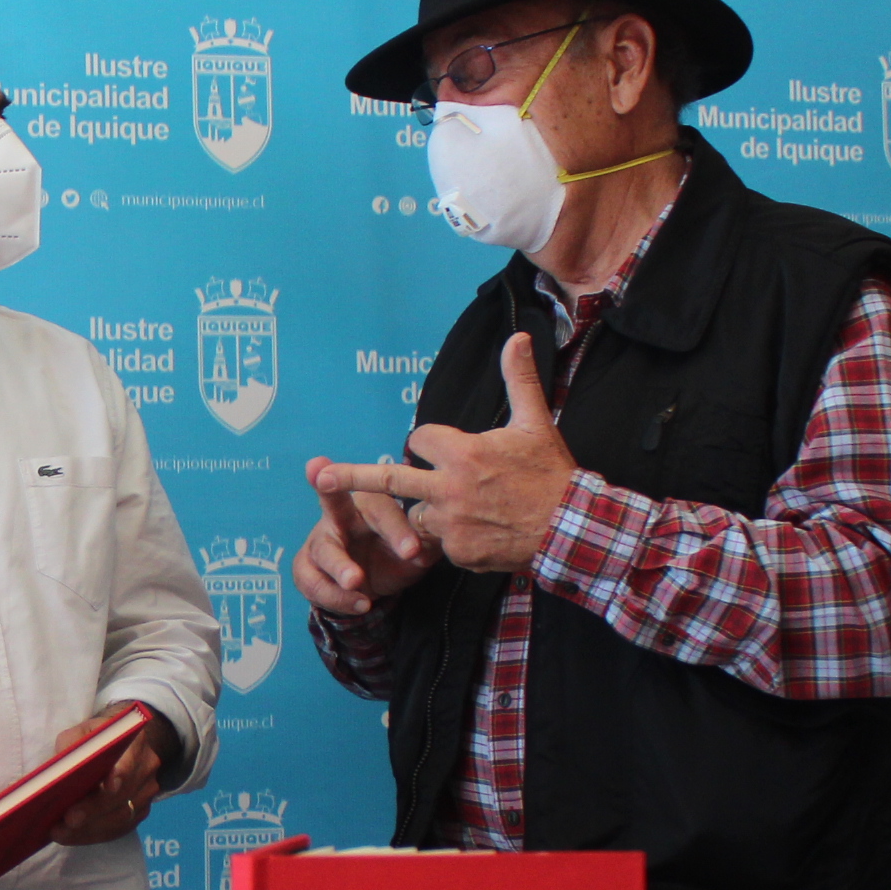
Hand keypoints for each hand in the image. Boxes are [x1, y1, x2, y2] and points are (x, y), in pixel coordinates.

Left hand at [48, 710, 165, 846]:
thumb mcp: (82, 731)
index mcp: (135, 743)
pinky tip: (70, 837)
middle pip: (122, 795)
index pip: (130, 761)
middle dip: (94, 810)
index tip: (106, 787)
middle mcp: (147, 768)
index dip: (120, 775)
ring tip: (60, 833)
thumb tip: (57, 772)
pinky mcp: (140, 813)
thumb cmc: (98, 737)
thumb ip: (72, 745)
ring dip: (88, 829)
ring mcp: (146, 793)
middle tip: (68, 819)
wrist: (124, 745)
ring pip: (120, 818)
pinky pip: (118, 829)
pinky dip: (92, 835)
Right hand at [294, 455, 440, 616]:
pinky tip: (360, 604)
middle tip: (320, 477)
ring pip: (324, 550)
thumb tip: (443, 538)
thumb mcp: (419, 548)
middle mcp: (341, 515)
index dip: (396, 530)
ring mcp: (320, 540)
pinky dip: (335, 596)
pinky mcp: (307, 566)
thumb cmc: (397, 552)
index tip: (413, 552)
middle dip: (326, 487)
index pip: (382, 509)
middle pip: (332, 499)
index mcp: (371, 502)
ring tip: (356, 582)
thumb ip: (429, 542)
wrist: (372, 583)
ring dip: (338, 566)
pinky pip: (312, 581)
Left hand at [337, 332, 579, 574]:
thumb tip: (518, 337)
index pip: (418, 441)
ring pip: (417, 516)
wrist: (571, 528)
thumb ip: (518, 380)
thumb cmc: (551, 473)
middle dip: (351, 476)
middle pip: (389, 480)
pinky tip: (482, 532)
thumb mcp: (536, 423)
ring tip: (467, 509)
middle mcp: (449, 488)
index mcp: (462, 452)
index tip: (440, 449)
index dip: (428, 443)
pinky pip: (439, 543)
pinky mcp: (456, 552)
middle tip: (320, 475)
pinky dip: (452, 538)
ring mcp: (450, 523)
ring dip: (429, 512)